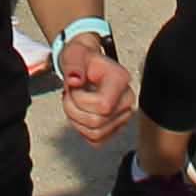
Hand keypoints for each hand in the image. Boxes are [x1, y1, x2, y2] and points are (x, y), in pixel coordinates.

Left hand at [52, 30, 135, 144]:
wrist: (85, 64)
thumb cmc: (81, 60)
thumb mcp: (74, 55)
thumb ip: (73, 65)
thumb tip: (74, 80)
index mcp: (120, 79)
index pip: (103, 106)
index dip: (81, 100)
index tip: (74, 86)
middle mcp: (126, 99)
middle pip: (97, 123)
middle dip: (73, 110)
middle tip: (69, 94)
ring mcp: (123, 116)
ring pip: (95, 134)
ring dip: (75, 120)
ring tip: (73, 103)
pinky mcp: (116, 127)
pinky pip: (96, 141)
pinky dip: (82, 130)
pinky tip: (80, 113)